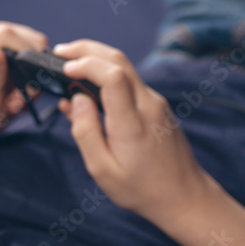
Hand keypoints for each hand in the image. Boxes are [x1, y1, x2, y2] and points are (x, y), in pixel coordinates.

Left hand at [0, 21, 47, 146]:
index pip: (6, 34)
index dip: (27, 52)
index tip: (32, 81)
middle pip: (17, 34)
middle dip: (30, 62)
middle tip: (28, 94)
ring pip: (22, 37)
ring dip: (30, 64)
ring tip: (23, 92)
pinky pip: (20, 43)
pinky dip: (27, 62)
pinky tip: (21, 83)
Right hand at [54, 39, 211, 224]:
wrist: (184, 196)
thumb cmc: (141, 189)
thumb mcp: (103, 170)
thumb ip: (85, 132)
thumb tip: (76, 99)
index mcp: (132, 123)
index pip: (112, 75)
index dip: (86, 64)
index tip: (64, 69)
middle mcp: (148, 105)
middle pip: (118, 60)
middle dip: (86, 49)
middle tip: (60, 52)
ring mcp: (156, 103)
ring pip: (125, 68)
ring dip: (97, 61)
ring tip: (69, 69)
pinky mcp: (157, 106)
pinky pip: (130, 83)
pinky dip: (107, 77)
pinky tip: (90, 91)